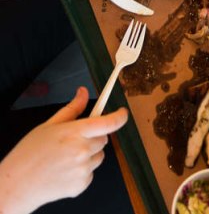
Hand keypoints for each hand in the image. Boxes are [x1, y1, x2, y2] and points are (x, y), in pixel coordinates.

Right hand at [0, 87, 127, 213]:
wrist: (17, 183)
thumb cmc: (30, 153)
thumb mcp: (49, 125)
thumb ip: (72, 109)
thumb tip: (83, 92)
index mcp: (75, 133)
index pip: (108, 123)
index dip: (120, 117)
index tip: (123, 113)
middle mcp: (83, 150)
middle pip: (104, 139)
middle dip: (94, 138)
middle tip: (74, 141)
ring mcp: (84, 169)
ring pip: (99, 157)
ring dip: (89, 155)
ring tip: (65, 158)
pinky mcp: (83, 184)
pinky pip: (91, 173)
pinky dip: (82, 171)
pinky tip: (64, 171)